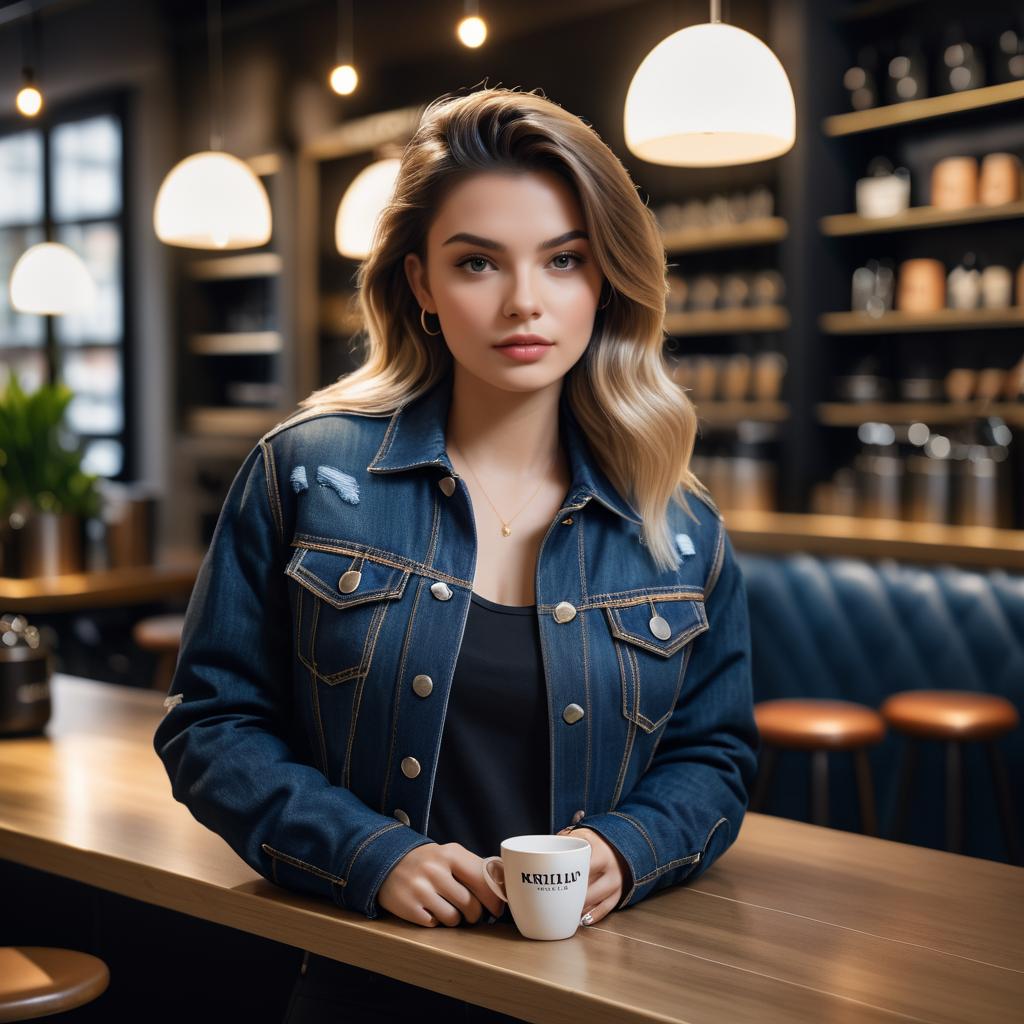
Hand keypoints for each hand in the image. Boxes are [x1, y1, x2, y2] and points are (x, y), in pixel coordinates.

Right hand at [377, 842, 505, 927]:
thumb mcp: (450, 855)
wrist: (387, 862)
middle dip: (476, 914)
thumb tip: (503, 886)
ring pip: (454, 918)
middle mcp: (435, 869)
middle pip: (470, 904)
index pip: (483, 880)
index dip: (494, 898)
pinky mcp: (408, 907)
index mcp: (451, 853)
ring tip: (449, 909)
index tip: (497, 908)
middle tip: (474, 914)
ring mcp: (420, 889)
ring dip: (456, 919)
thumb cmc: (429, 862)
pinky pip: (435, 924)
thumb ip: (474, 868)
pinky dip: (437, 921)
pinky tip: (431, 910)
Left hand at [556, 826, 628, 925]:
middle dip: (574, 896)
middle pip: (590, 887)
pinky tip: (581, 920)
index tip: (556, 884)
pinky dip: (593, 915)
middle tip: (557, 903)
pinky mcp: (619, 892)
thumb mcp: (580, 835)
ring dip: (581, 908)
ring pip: (598, 900)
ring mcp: (617, 881)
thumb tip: (540, 855)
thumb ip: (563, 842)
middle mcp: (611, 868)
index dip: (570, 877)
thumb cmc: (592, 841)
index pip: (584, 868)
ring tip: (566, 913)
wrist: (616, 844)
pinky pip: (606, 908)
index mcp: (600, 852)